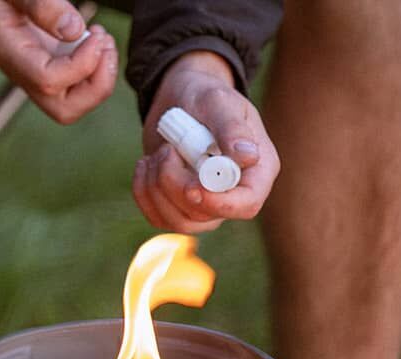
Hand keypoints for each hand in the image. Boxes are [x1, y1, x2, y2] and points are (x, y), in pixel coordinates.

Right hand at [0, 0, 117, 123]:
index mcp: (9, 54)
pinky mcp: (48, 69)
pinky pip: (77, 87)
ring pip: (74, 104)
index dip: (80, 65)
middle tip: (104, 45)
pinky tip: (94, 38)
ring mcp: (36, 75)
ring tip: (102, 39)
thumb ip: (39, 4)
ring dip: (99, 78)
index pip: (48, 82)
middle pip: (64, 111)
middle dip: (96, 86)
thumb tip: (74, 30)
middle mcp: (23, 73)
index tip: (93, 34)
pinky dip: (95, 69)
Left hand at [134, 51, 279, 232]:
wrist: (181, 98)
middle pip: (206, 216)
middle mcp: (233, 193)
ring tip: (158, 154)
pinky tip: (145, 165)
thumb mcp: (218, 102)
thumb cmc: (205, 95)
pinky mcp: (178, 206)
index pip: (247, 204)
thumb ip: (232, 128)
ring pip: (180, 221)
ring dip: (157, 188)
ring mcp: (206, 204)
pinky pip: (157, 217)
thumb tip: (248, 157)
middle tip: (168, 150)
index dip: (221, 204)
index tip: (193, 187)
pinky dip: (143, 192)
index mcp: (256, 170)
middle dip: (177, 185)